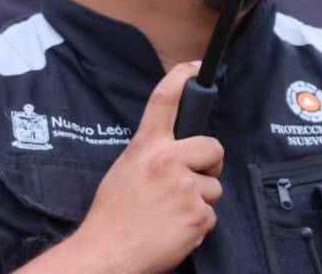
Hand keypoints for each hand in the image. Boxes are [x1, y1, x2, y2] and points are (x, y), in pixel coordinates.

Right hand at [18, 61, 224, 273]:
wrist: (106, 256)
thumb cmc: (112, 216)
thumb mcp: (126, 170)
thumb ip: (152, 154)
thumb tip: (177, 150)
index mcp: (146, 148)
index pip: (164, 101)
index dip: (182, 77)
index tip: (196, 66)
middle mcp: (167, 163)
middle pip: (212, 145)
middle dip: (210, 163)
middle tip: (193, 180)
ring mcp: (185, 189)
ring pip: (214, 186)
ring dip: (200, 200)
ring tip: (171, 213)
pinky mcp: (197, 215)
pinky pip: (211, 214)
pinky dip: (197, 224)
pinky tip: (175, 230)